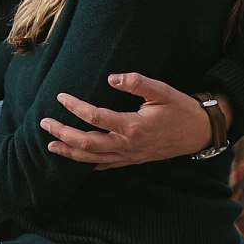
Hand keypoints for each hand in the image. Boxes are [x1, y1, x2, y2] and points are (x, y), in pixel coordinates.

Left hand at [39, 73, 224, 169]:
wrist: (199, 133)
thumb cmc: (180, 108)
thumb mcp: (162, 90)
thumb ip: (137, 82)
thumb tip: (112, 78)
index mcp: (133, 126)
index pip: (95, 117)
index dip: (75, 107)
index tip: (61, 96)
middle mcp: (127, 145)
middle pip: (86, 142)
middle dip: (62, 133)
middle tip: (44, 123)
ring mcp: (128, 156)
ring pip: (92, 158)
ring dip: (69, 151)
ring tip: (50, 144)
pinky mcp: (131, 160)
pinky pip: (104, 165)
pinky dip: (87, 163)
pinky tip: (74, 159)